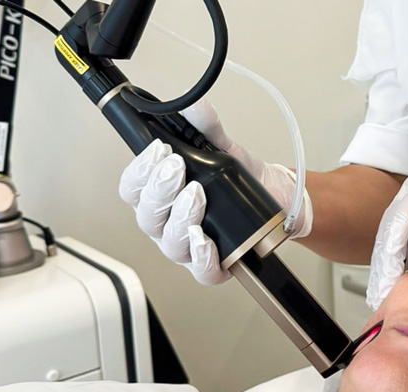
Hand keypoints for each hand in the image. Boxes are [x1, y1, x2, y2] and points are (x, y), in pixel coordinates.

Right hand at [117, 98, 311, 284]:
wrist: (274, 201)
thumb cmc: (237, 182)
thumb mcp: (223, 148)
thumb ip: (206, 126)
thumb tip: (195, 104)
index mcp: (159, 197)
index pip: (133, 188)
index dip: (140, 171)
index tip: (158, 150)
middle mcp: (167, 224)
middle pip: (147, 216)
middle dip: (160, 190)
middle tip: (177, 167)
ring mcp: (187, 248)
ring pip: (170, 242)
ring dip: (180, 217)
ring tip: (197, 195)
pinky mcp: (213, 266)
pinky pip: (200, 270)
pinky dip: (201, 256)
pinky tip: (204, 237)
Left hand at [366, 126, 407, 307]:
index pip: (390, 244)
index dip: (384, 270)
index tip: (382, 294)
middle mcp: (406, 199)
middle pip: (385, 240)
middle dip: (379, 272)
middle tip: (378, 297)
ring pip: (389, 231)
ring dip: (385, 263)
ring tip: (384, 287)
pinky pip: (404, 218)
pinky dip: (397, 242)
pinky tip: (395, 263)